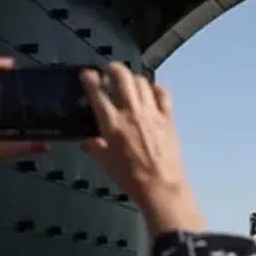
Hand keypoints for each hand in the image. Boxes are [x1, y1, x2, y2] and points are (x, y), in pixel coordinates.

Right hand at [79, 63, 202, 234]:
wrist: (161, 187)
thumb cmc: (131, 178)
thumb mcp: (106, 163)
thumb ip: (96, 147)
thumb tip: (89, 141)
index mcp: (112, 124)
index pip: (97, 91)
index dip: (90, 78)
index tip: (87, 74)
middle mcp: (131, 113)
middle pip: (122, 76)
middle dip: (113, 68)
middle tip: (109, 71)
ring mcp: (152, 113)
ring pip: (142, 81)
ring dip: (133, 77)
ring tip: (129, 82)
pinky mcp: (168, 118)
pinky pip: (163, 94)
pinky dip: (155, 88)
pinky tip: (151, 91)